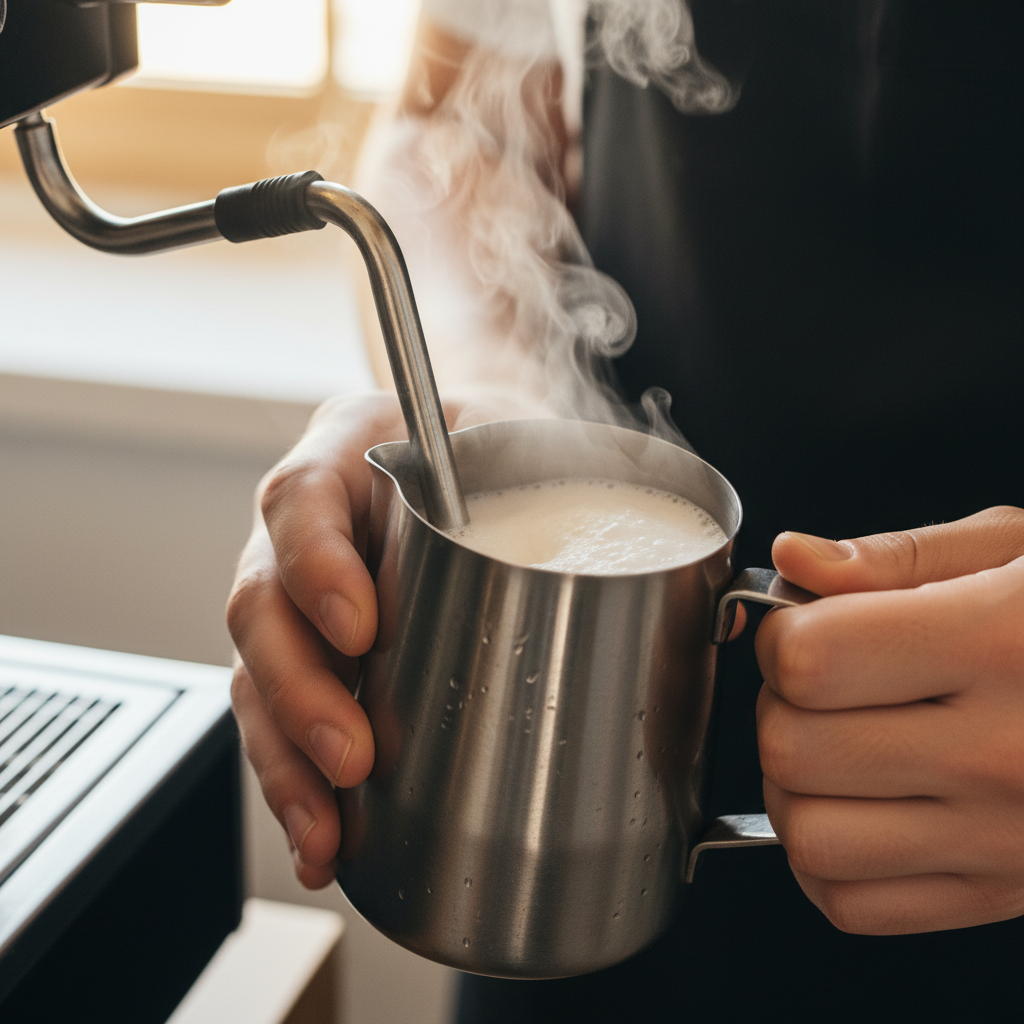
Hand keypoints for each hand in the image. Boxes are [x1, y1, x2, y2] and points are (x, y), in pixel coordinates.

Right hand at [228, 389, 545, 886]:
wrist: (481, 443)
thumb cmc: (501, 439)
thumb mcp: (529, 429)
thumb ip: (565, 477)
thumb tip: (667, 561)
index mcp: (346, 450)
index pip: (300, 499)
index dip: (316, 567)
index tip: (363, 626)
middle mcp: (306, 523)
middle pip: (260, 604)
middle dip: (302, 692)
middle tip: (354, 754)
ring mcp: (301, 588)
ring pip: (258, 671)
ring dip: (289, 758)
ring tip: (328, 826)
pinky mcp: (316, 646)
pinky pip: (283, 711)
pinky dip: (299, 777)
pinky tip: (326, 832)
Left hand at [755, 506, 1023, 934]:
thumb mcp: (1018, 550)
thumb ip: (896, 557)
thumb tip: (792, 558)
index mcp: (1002, 646)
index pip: (812, 661)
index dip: (785, 635)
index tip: (805, 626)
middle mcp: (1005, 755)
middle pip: (793, 749)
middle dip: (781, 704)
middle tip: (823, 682)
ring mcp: (1006, 841)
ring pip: (809, 838)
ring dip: (793, 787)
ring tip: (837, 742)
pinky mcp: (1001, 896)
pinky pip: (852, 904)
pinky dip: (826, 857)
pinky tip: (856, 804)